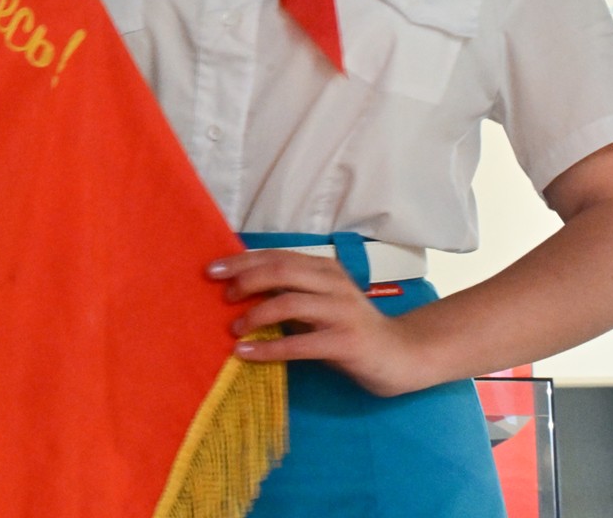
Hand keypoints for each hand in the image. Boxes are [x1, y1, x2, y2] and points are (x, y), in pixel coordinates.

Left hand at [210, 249, 427, 396]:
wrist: (401, 355)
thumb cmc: (349, 329)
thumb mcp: (318, 304)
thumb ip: (289, 294)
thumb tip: (239, 290)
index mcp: (323, 269)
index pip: (276, 256)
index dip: (241, 260)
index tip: (212, 269)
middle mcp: (332, 283)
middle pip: (280, 271)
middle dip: (244, 280)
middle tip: (222, 296)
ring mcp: (341, 311)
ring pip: (289, 302)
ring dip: (255, 314)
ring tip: (234, 328)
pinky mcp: (346, 342)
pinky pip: (300, 344)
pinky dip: (268, 348)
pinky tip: (245, 354)